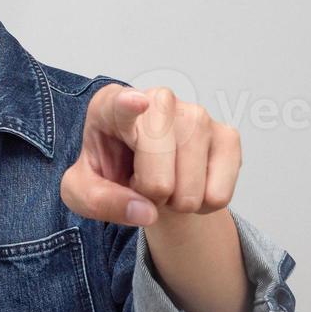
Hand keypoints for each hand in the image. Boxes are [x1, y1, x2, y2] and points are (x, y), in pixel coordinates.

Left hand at [60, 84, 240, 227]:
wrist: (147, 173)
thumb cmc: (111, 171)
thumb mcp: (83, 191)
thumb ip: (99, 202)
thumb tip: (145, 211)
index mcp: (111, 106)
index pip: (120, 105)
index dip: (129, 106)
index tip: (137, 103)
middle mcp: (158, 100)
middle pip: (159, 174)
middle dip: (148, 194)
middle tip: (139, 182)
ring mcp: (197, 114)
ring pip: (190, 191)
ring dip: (175, 203)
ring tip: (164, 182)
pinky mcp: (227, 135)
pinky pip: (218, 196)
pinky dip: (202, 206)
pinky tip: (189, 185)